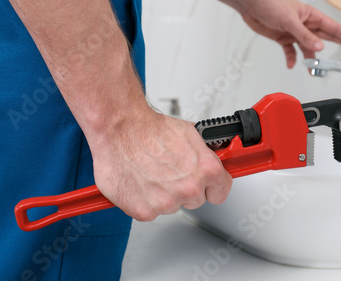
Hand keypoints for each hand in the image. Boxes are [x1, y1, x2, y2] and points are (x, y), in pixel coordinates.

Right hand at [91, 108, 232, 221]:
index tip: (206, 185)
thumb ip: (204, 153)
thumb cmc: (150, 129)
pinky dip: (142, 200)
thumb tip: (215, 156)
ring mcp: (167, 203)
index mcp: (206, 170)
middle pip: (195, 200)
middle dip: (184, 188)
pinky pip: (149, 212)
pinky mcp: (144, 211)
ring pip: (171, 206)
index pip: (220, 191)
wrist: (119, 129)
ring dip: (162, 195)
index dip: (211, 186)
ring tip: (150, 172)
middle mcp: (189, 189)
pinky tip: (139, 181)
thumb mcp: (189, 133)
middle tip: (169, 172)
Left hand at [241, 0, 340, 67]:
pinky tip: (291, 65)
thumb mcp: (290, 21)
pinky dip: (291, 58)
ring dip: (311, 57)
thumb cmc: (270, 5)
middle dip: (339, 43)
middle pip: (325, 37)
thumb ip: (305, 35)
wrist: (251, 6)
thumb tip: (319, 47)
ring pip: (307, 47)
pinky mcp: (283, 38)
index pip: (333, 26)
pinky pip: (291, 51)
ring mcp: (294, 32)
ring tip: (314, 68)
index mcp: (310, 15)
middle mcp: (304, 24)